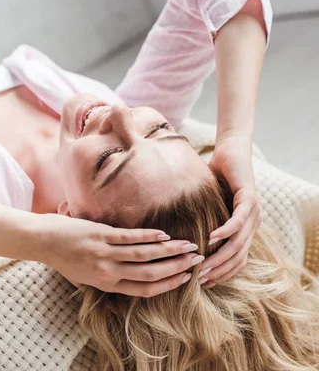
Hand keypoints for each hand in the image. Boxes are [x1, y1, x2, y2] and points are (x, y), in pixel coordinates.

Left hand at [35, 213, 202, 296]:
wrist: (41, 241)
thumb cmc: (61, 258)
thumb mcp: (81, 279)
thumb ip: (102, 283)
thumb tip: (118, 284)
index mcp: (106, 284)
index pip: (144, 289)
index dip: (168, 284)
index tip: (186, 278)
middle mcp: (108, 271)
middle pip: (150, 274)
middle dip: (176, 268)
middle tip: (196, 260)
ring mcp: (105, 253)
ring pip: (144, 256)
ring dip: (169, 252)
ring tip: (187, 246)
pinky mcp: (100, 236)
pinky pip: (130, 238)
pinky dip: (149, 237)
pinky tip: (164, 235)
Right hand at [202, 136, 261, 285]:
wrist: (231, 151)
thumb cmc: (218, 177)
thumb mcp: (209, 205)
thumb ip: (202, 220)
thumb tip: (180, 235)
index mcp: (245, 229)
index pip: (237, 260)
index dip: (222, 274)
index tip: (203, 282)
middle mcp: (253, 224)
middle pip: (238, 257)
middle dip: (218, 271)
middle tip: (198, 279)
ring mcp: (253, 213)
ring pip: (238, 243)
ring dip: (220, 256)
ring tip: (202, 265)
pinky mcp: (249, 199)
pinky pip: (237, 221)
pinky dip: (225, 231)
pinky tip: (211, 239)